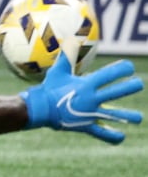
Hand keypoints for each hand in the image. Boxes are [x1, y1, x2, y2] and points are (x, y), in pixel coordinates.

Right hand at [22, 56, 142, 143]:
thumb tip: (71, 39)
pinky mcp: (86, 126)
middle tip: (138, 84)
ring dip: (128, 116)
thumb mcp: (58, 71)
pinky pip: (101, 133)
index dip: (122, 69)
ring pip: (114, 115)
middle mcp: (91, 98)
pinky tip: (121, 137)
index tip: (129, 67)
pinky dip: (111, 136)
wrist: (39, 109)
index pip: (110, 74)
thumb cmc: (48, 88)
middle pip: (118, 92)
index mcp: (87, 84)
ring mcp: (90, 113)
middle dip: (131, 87)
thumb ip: (67, 56)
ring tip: (137, 118)